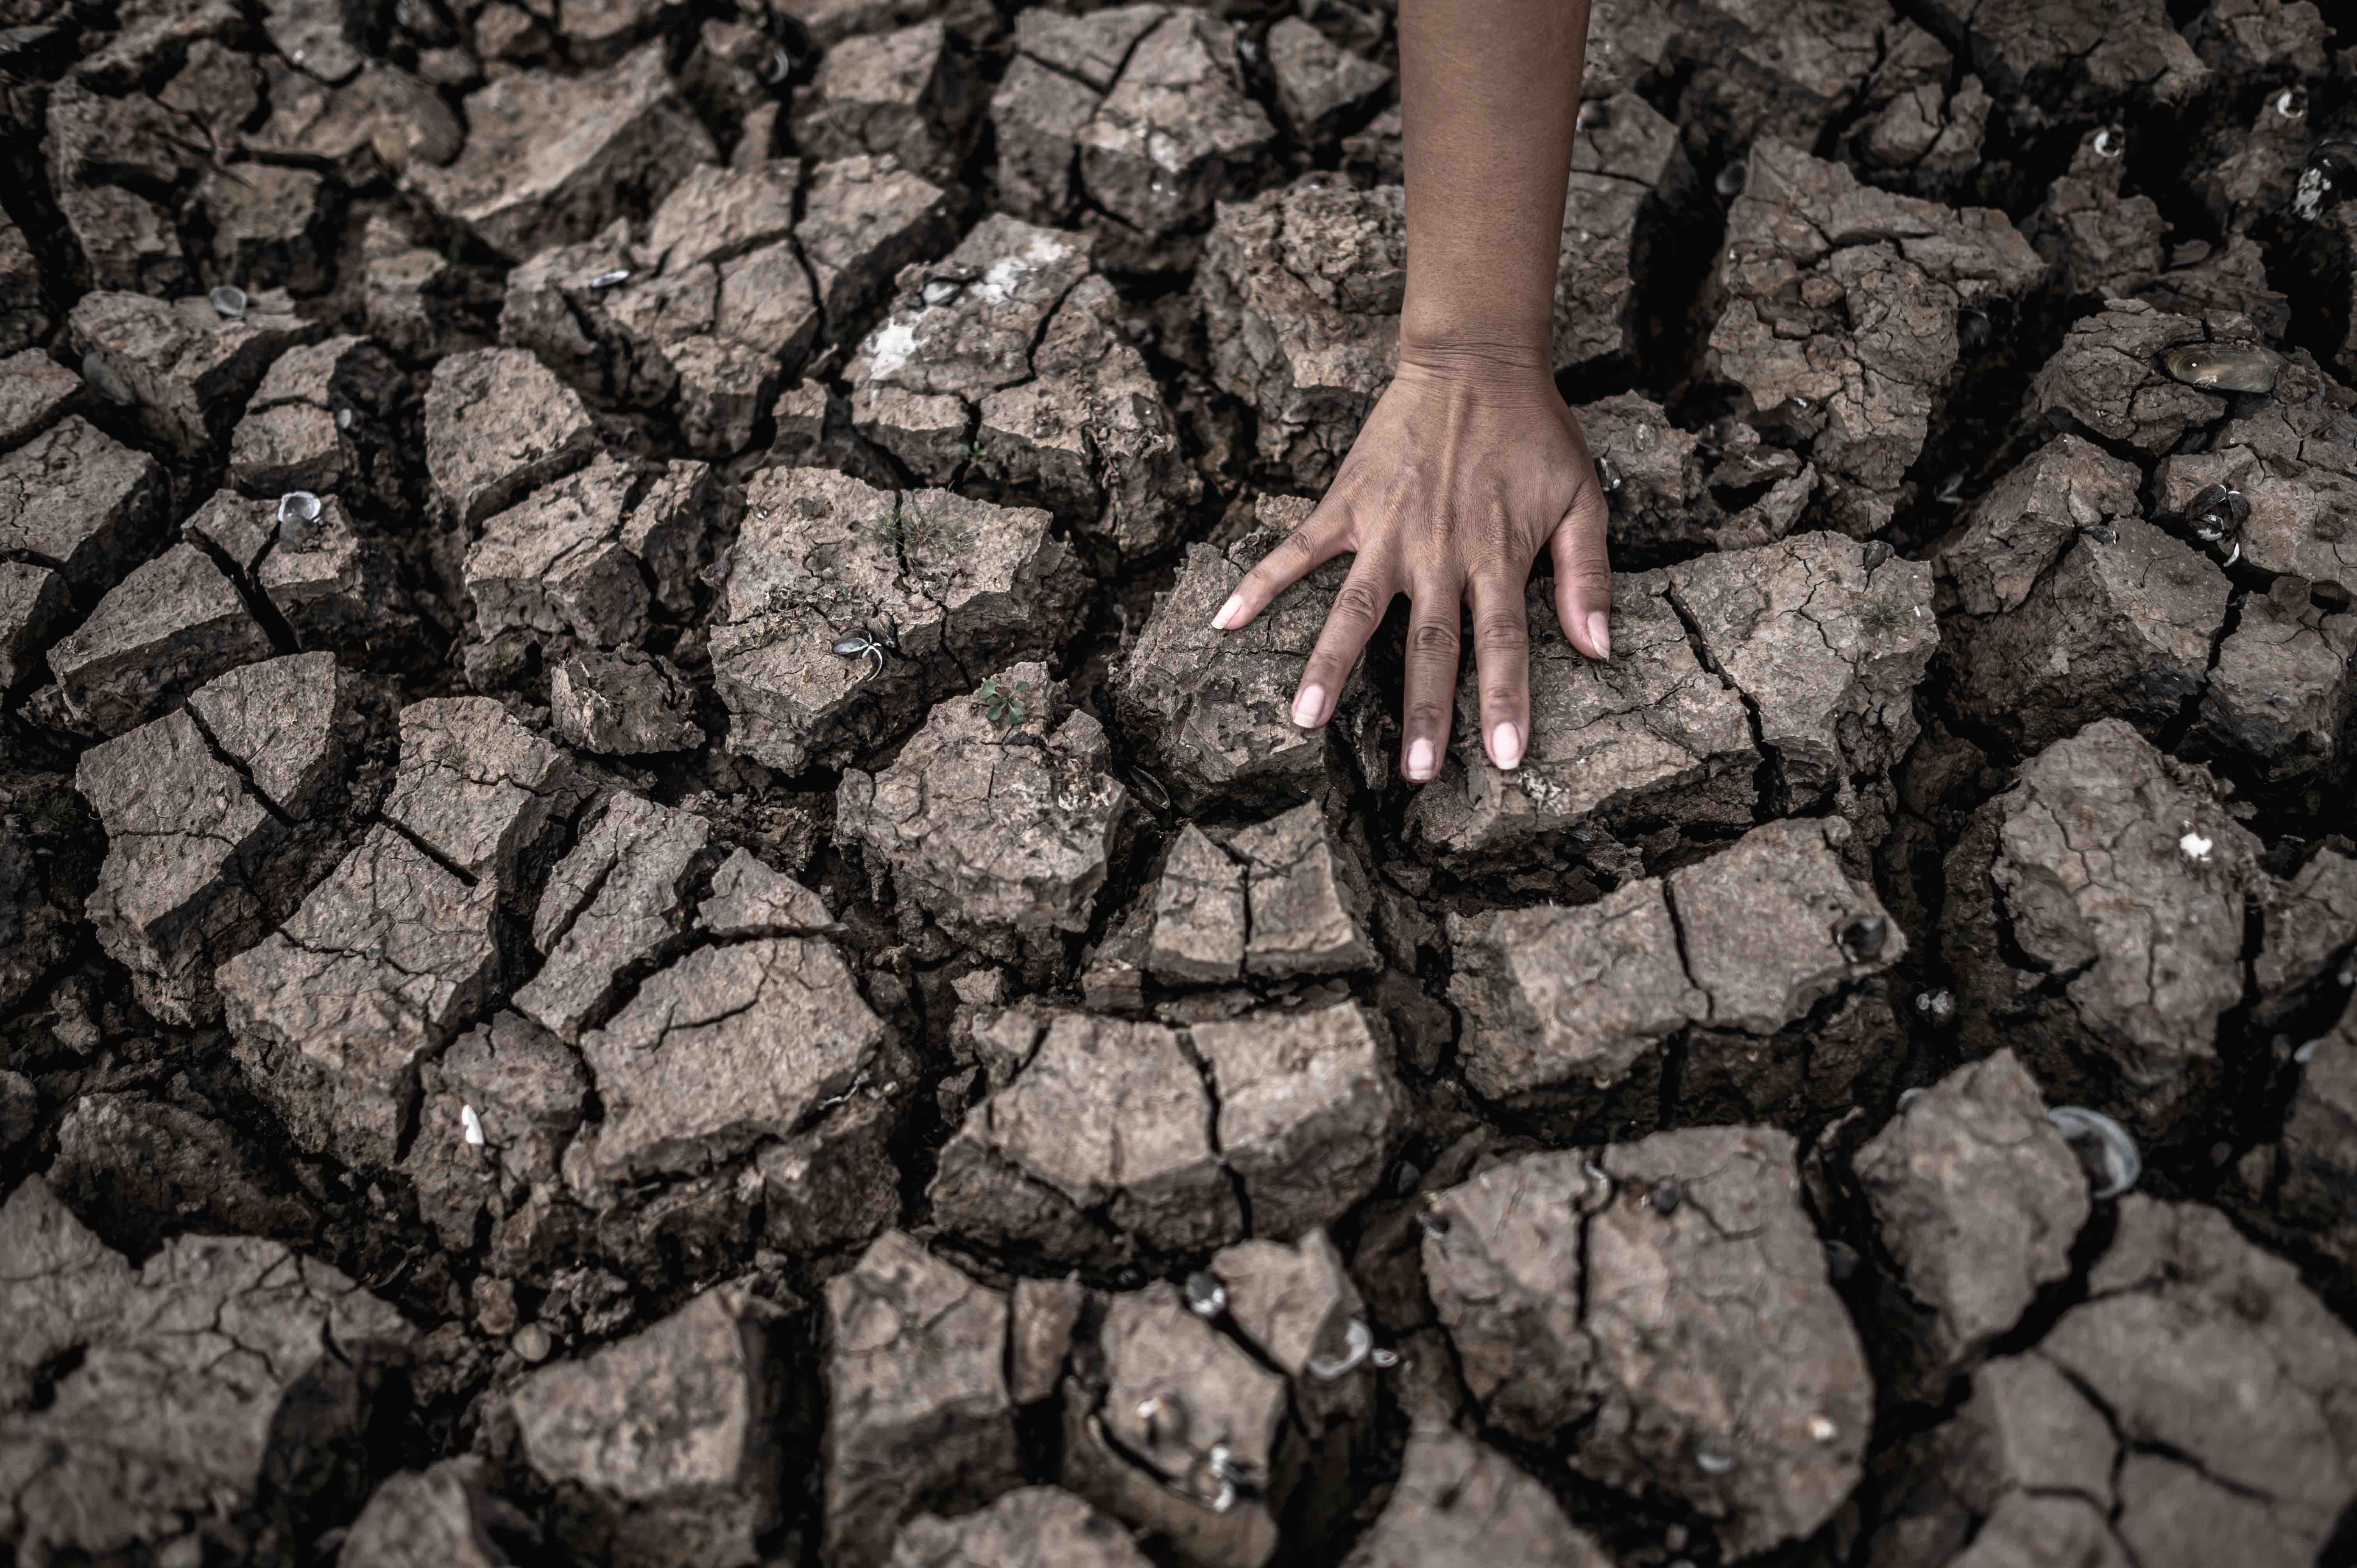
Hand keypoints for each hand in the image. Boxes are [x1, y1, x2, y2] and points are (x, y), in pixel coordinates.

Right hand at [1211, 348, 1613, 782]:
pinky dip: (1260, 583)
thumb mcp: (1584, 497)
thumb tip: (1599, 648)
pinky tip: (1226, 622)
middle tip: (1415, 774)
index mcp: (1497, 555)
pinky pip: (1297, 551)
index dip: (1505, 701)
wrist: (1475, 362)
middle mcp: (1438, 551)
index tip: (1504, 758)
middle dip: (1424, 711)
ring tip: (1304, 719)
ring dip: (1330, 665)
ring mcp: (1387, 530)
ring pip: (1356, 611)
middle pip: (1430, 644)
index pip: (1502, 641)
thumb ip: (1588, 575)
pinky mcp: (1347, 504)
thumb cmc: (1535, 433)